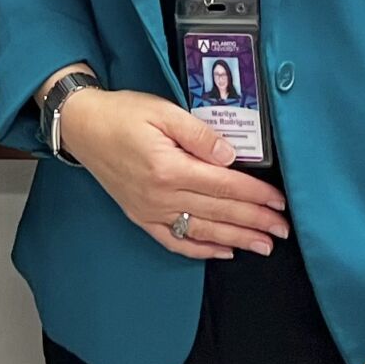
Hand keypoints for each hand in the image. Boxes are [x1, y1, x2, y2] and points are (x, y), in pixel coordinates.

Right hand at [55, 85, 289, 260]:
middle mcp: (161, 196)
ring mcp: (150, 210)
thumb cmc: (122, 114)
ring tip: (263, 246)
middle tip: (282, 230)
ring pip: (202, 231)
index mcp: (170, 168)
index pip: (224, 186)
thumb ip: (199, 134)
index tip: (280, 202)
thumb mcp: (163, 111)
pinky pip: (174, 240)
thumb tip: (230, 156)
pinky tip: (223, 252)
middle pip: (219, 212)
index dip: (256, 196)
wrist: (81, 127)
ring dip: (236, 240)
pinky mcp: (140, 216)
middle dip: (255, 222)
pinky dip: (201, 249)